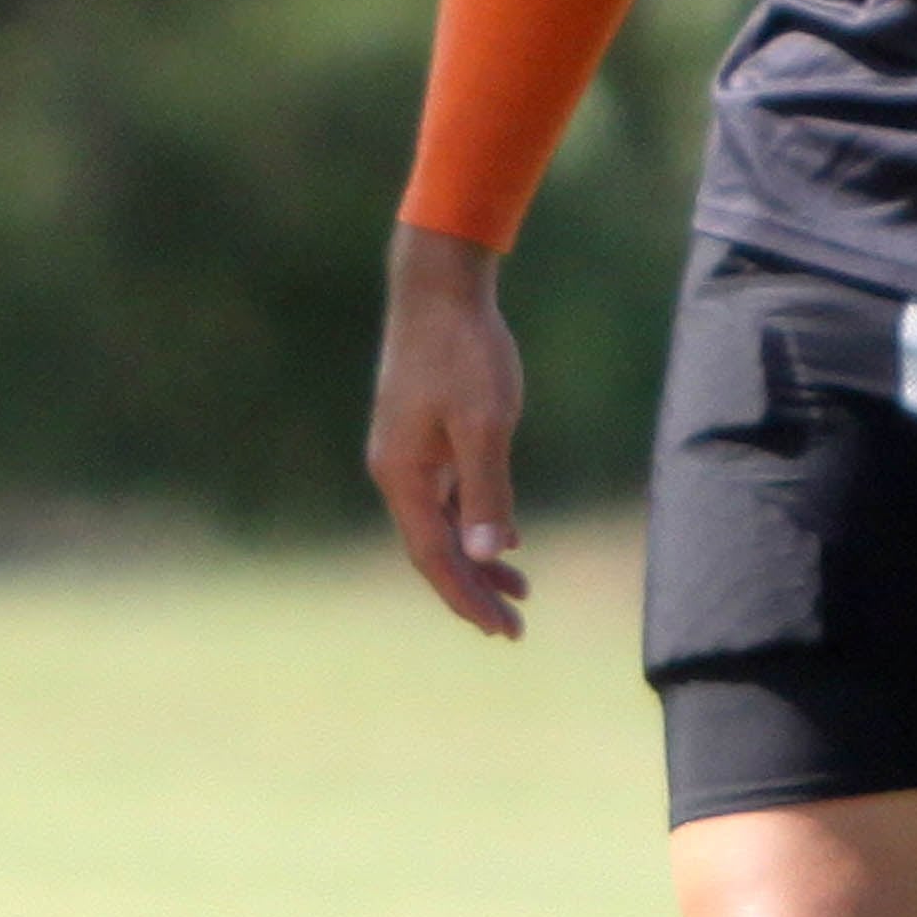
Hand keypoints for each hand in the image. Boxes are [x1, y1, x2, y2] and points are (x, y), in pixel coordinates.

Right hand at [367, 225, 530, 636]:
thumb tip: (486, 557)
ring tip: (519, 590)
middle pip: (433, 549)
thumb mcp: (484, 423)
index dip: (468, 597)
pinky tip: (503, 538)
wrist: (438, 285)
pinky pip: (446, 497)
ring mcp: (407, 453)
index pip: (434, 558)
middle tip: (515, 628)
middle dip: (473, 590)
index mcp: (403, 476)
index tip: (504, 631)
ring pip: (440, 524)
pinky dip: (473, 523)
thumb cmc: (464, 350)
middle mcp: (397, 471)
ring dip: (476, 559)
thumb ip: (486, 492)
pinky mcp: (422, 434)